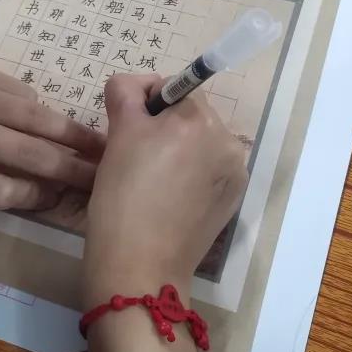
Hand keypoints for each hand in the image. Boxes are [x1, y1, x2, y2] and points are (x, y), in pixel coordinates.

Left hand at [0, 52, 103, 232]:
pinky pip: (24, 94)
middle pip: (32, 157)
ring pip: (38, 120)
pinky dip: (42, 110)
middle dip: (72, 172)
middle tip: (101, 180)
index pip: (0, 191)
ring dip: (74, 136)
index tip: (49, 201)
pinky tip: (57, 121)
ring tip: (103, 147)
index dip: (31, 199)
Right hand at [82, 74, 247, 304]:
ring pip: (200, 142)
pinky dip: (191, 174)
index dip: (145, 105)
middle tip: (136, 159)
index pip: (172, 88)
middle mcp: (227, 140)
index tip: (127, 133)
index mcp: (199, 119)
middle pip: (190, 115)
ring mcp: (235, 172)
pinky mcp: (233, 199)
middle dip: (164, 127)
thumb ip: (126, 92)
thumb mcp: (117, 133)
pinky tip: (171, 197)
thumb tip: (136, 86)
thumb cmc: (122, 196)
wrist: (140, 265)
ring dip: (179, 149)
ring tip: (152, 181)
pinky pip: (210, 170)